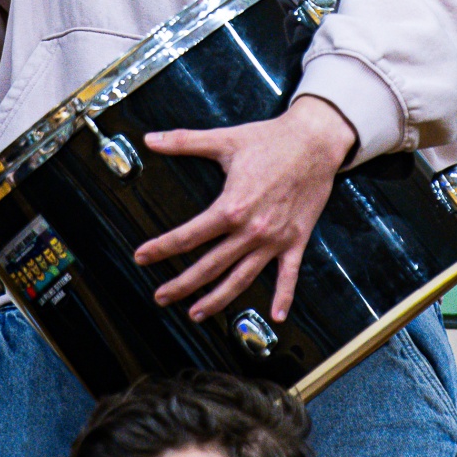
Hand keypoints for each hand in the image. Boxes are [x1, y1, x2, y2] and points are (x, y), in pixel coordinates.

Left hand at [133, 95, 356, 322]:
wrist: (315, 142)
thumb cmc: (269, 139)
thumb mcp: (224, 139)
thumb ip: (184, 142)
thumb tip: (149, 139)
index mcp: (231, 207)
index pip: (189, 235)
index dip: (162, 248)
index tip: (141, 257)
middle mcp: (251, 230)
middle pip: (210, 266)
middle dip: (182, 285)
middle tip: (160, 297)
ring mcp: (274, 240)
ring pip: (241, 279)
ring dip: (217, 300)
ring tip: (196, 313)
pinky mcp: (295, 241)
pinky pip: (289, 276)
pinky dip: (283, 297)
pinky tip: (275, 317)